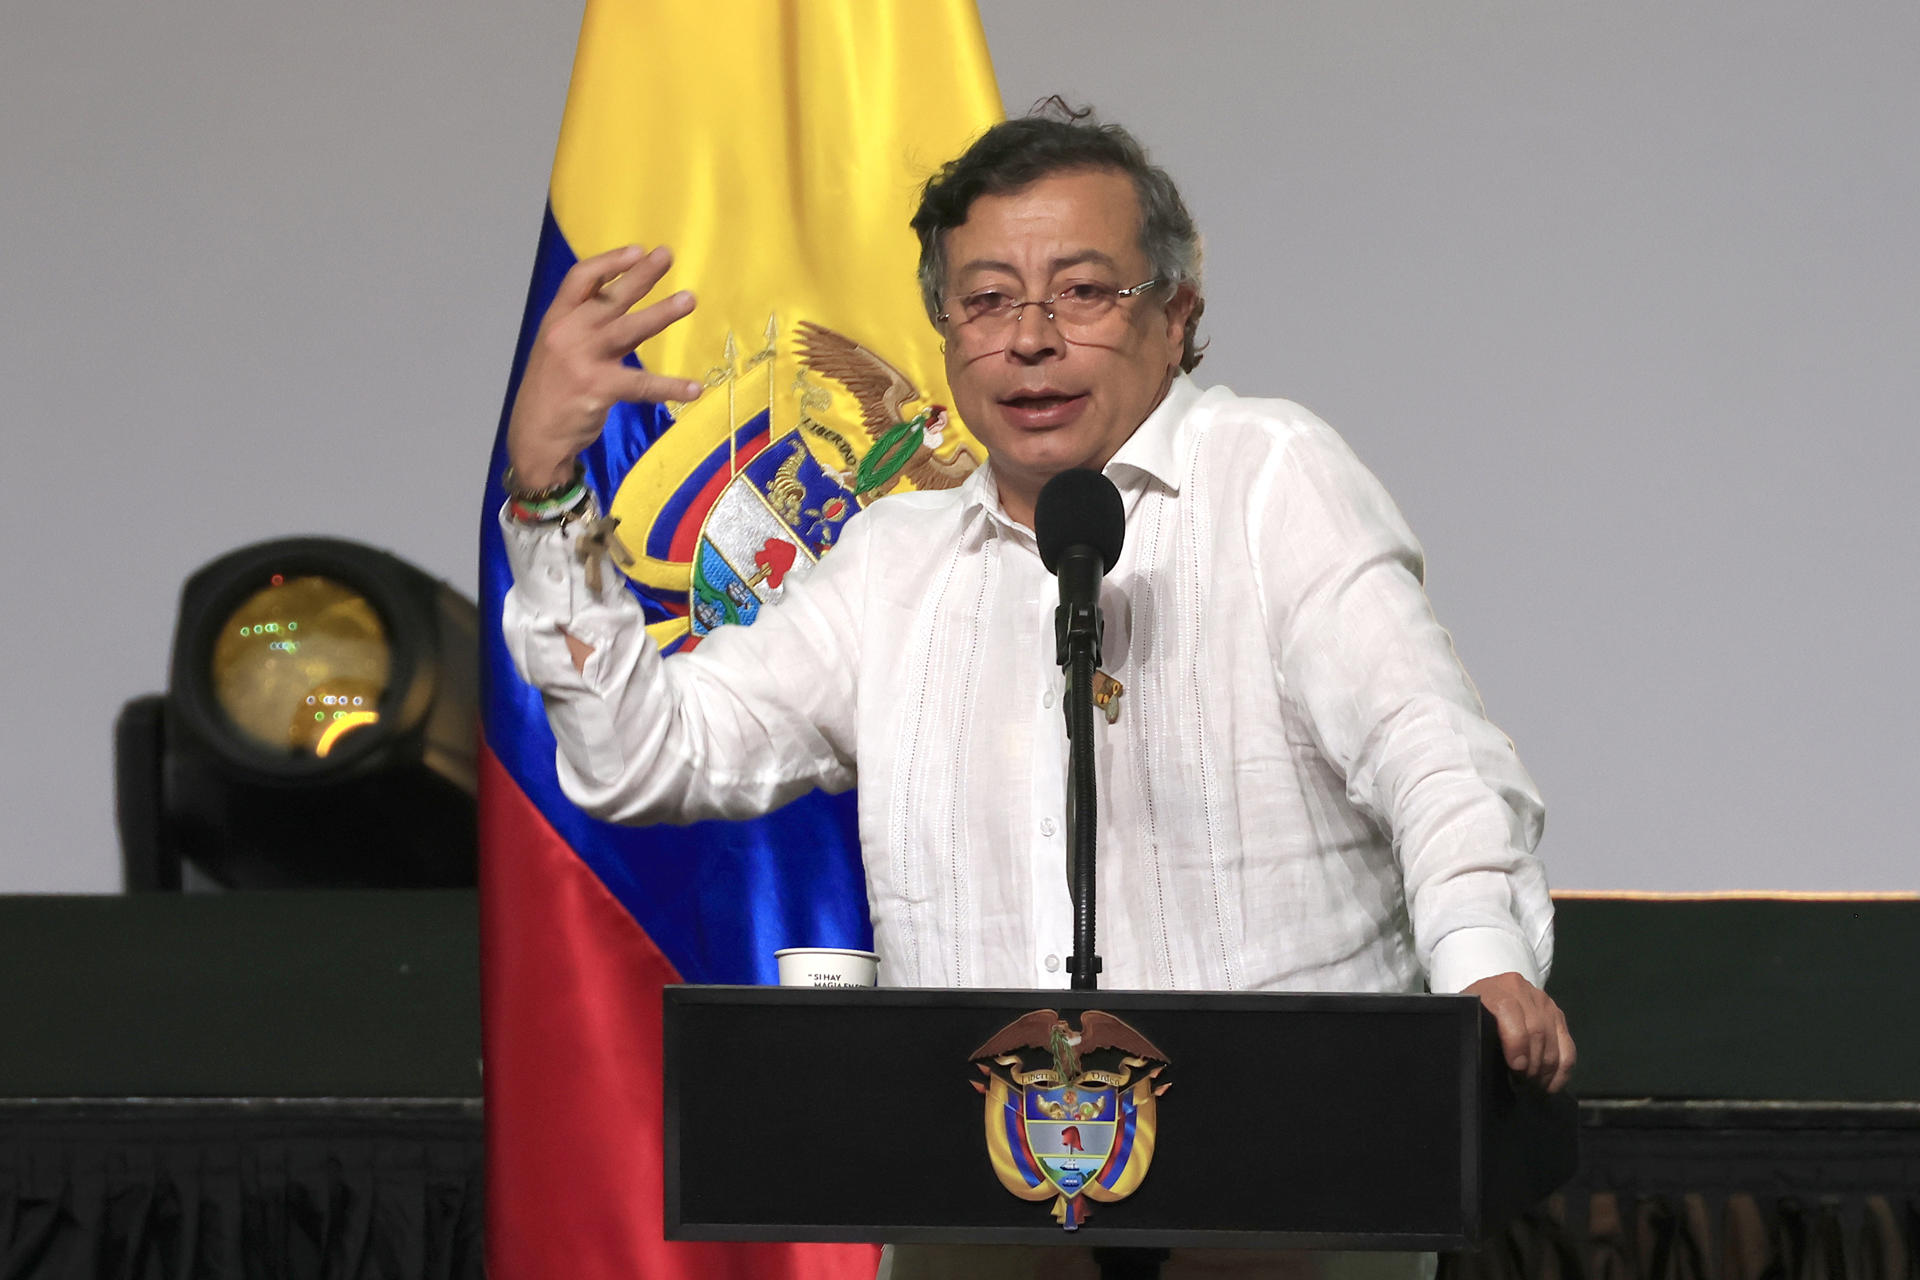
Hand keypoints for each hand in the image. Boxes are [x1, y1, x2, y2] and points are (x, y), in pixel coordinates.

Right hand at [505, 244, 706, 489]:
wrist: (534, 436)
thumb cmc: (551, 391)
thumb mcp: (557, 348)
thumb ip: (583, 324)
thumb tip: (616, 296)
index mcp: (556, 320)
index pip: (581, 279)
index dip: (610, 262)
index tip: (638, 251)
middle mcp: (568, 333)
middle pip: (611, 297)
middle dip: (642, 275)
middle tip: (668, 256)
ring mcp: (582, 360)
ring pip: (630, 329)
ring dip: (662, 313)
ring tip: (689, 299)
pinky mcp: (598, 388)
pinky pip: (642, 384)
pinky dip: (670, 386)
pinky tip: (694, 387)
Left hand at [1464, 971, 1575, 1092]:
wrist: (1486, 997)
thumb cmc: (1473, 1014)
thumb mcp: (1467, 1018)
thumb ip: (1475, 1031)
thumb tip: (1482, 1060)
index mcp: (1497, 989)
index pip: (1511, 1012)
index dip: (1516, 1043)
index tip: (1516, 1066)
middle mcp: (1523, 991)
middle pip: (1537, 1030)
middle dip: (1532, 1063)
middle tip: (1522, 1082)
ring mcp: (1544, 1002)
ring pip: (1555, 1041)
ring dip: (1546, 1070)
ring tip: (1532, 1085)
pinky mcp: (1558, 1016)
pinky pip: (1568, 1046)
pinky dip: (1562, 1070)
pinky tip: (1551, 1085)